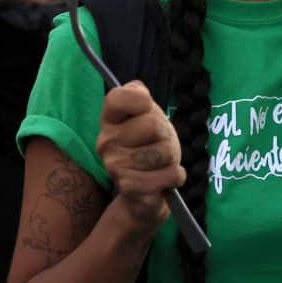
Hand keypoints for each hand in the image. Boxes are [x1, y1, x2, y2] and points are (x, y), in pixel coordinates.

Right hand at [96, 81, 185, 231]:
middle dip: (167, 136)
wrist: (148, 187)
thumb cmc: (151, 144)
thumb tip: (140, 94)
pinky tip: (166, 177)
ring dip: (172, 159)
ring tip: (162, 163)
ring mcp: (115, 166)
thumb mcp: (148, 114)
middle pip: (154, 126)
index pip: (118, 98)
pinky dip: (176, 176)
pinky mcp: (130, 188)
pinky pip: (167, 176)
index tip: (146, 109)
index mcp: (109, 119)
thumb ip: (140, 95)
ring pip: (164, 152)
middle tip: (160, 145)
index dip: (141, 100)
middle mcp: (106, 141)